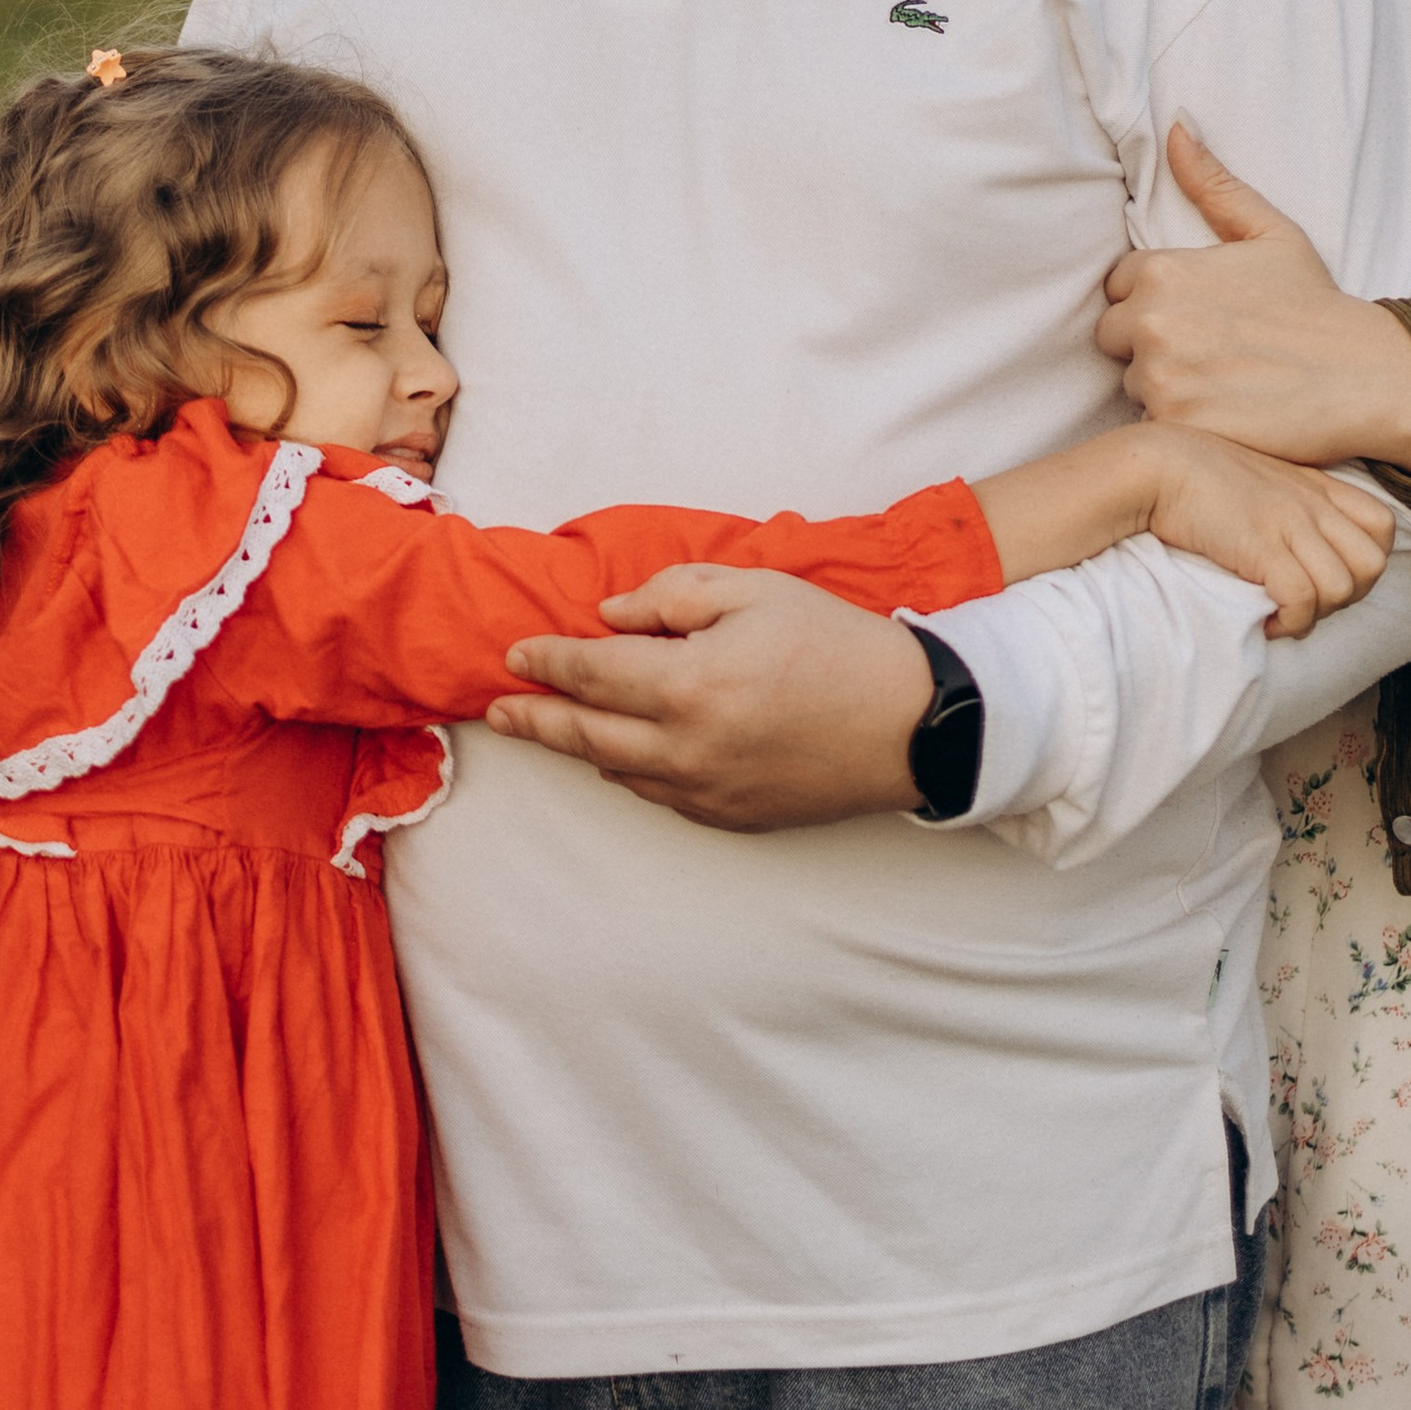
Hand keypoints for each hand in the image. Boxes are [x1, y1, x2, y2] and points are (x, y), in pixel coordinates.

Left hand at [483, 568, 935, 828]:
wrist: (910, 723)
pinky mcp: (730, 818)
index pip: (590, 674)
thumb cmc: (835, 643)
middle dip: (535, 720)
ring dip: (582, 746)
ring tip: (557, 725)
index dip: (546, 663)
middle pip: (585, 735)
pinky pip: (660, 794)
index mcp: (689, 685)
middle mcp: (686, 749)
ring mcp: (707, 792)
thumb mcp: (755, 590)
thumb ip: (671, 596)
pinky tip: (625, 752)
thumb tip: (609, 616)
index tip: (515, 655)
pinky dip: (633, 769)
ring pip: (618, 770)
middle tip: (500, 712)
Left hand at [1099, 123, 1410, 468]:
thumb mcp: (1269, 232)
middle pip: (1113, 336)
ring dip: (1165, 386)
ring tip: (1222, 383)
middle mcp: (1152, 321)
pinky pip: (1150, 427)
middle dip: (1149, 343)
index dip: (1154, 300)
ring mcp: (1161, 377)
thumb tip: (1175, 126)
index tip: (1198, 314)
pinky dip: (1179, 424)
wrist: (1364, 376)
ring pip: (1132, 383)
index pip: (1117, 286)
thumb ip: (1213, 183)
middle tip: (1209, 352)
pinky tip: (1223, 412)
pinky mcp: (1176, 427)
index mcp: (1164, 270)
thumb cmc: (1316, 303)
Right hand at [1139, 427, 1395, 635]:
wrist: (1155, 466)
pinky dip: (1289, 624)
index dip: (1366, 561)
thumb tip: (1296, 548)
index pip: (1382, 526)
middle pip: (1373, 565)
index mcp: (1315, 485)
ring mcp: (1290, 524)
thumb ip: (1288, 502)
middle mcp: (1311, 504)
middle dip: (1348, 597)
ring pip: (1342, 589)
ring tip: (1282, 613)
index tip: (1328, 575)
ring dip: (1315, 615)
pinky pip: (1303, 602)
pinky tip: (1265, 622)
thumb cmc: (1195, 477)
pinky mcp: (1263, 547)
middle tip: (1307, 602)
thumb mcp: (1259, 479)